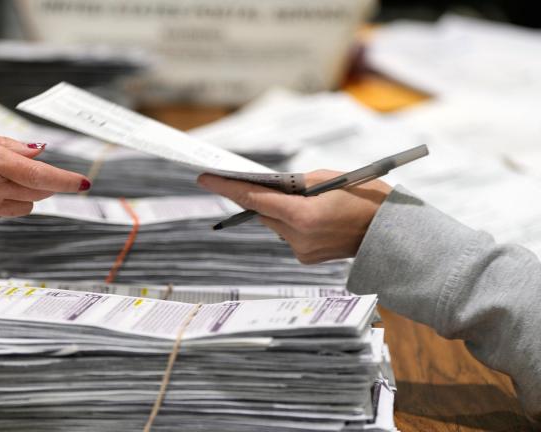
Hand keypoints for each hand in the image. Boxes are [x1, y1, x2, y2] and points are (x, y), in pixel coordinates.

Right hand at [0, 126, 90, 228]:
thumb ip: (4, 145)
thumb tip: (37, 151)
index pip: (41, 176)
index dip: (68, 181)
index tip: (85, 183)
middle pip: (38, 192)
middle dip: (44, 181)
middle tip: (34, 167)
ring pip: (22, 206)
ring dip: (23, 192)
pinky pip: (0, 213)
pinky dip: (1, 201)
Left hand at [198, 170, 391, 263]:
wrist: (392, 235)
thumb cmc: (366, 200)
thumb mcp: (330, 180)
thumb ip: (296, 184)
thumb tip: (271, 186)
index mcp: (303, 216)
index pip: (254, 199)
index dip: (227, 188)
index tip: (204, 178)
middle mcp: (297, 237)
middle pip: (262, 213)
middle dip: (258, 196)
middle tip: (249, 179)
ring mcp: (301, 251)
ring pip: (275, 224)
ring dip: (279, 210)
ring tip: (302, 199)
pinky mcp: (306, 258)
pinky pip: (288, 234)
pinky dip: (292, 223)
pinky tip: (313, 216)